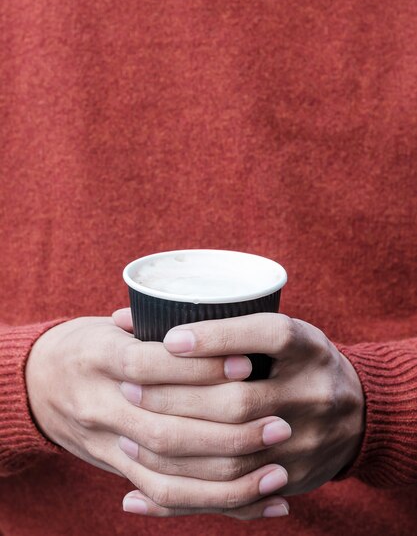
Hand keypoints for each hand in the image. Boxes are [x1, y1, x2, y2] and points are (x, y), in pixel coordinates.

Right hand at [25, 314, 290, 519]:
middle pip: (164, 429)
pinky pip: (164, 496)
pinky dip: (212, 504)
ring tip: (279, 468)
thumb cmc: (87, 345)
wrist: (36, 384)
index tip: (250, 363)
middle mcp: (97, 405)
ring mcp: (105, 443)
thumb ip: (153, 322)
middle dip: (227, 430)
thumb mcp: (111, 325)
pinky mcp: (115, 468)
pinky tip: (256, 503)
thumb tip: (210, 306)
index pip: (150, 366)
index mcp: (97, 356)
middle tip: (281, 422)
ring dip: (227, 477)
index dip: (199, 366)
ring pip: (167, 472)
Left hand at [116, 312, 363, 514]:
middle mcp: (313, 391)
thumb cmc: (298, 361)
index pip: (267, 336)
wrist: (361, 413)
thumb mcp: (280, 332)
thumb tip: (126, 317)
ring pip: (233, 453)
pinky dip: (186, 491)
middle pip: (240, 400)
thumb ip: (221, 325)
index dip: (217, 337)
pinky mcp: (294, 476)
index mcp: (309, 347)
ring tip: (129, 433)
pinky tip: (144, 484)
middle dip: (177, 397)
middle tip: (130, 388)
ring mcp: (307, 439)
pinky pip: (236, 491)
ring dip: (175, 444)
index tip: (169, 339)